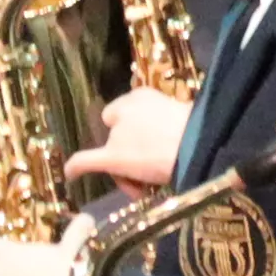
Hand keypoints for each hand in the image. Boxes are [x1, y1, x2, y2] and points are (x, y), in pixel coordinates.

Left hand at [62, 85, 193, 191]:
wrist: (203, 146)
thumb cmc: (204, 128)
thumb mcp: (187, 114)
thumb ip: (170, 119)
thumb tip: (171, 135)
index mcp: (144, 94)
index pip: (128, 108)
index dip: (136, 126)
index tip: (152, 138)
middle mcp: (125, 109)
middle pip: (115, 129)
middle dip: (126, 143)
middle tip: (148, 160)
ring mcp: (117, 135)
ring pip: (111, 150)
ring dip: (124, 163)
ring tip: (147, 181)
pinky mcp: (112, 157)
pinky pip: (85, 161)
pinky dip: (77, 167)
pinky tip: (70, 174)